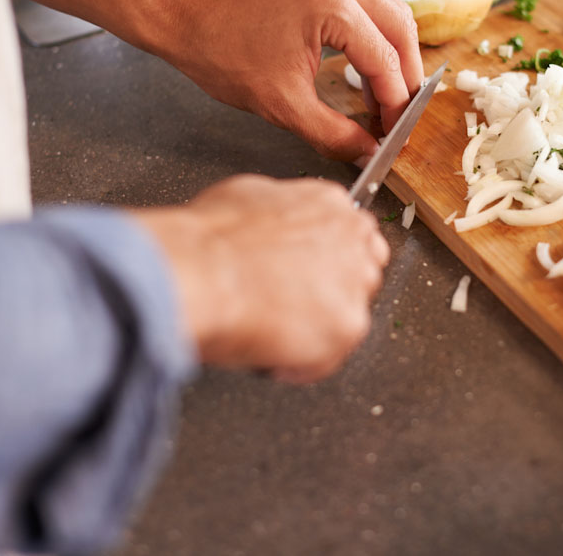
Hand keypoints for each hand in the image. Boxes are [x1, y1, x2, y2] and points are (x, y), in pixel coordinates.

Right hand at [131, 175, 388, 382]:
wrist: (201, 272)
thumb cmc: (210, 240)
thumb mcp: (246, 196)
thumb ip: (279, 211)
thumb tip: (271, 224)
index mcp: (329, 204)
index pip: (352, 235)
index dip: (327, 261)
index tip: (308, 275)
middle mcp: (352, 240)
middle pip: (361, 274)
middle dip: (330, 293)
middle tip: (289, 307)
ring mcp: (354, 284)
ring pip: (347, 317)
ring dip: (316, 329)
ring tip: (272, 331)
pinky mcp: (348, 326)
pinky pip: (329, 358)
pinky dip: (300, 365)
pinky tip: (270, 353)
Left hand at [156, 0, 423, 162]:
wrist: (182, 13)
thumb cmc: (219, 49)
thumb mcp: (282, 104)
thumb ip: (333, 133)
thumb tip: (365, 152)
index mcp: (332, 4)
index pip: (386, 62)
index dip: (395, 105)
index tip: (394, 134)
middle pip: (401, 30)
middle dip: (406, 78)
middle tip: (398, 117)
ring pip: (390, 13)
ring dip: (394, 57)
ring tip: (383, 98)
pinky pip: (368, 5)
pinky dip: (375, 37)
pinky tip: (365, 68)